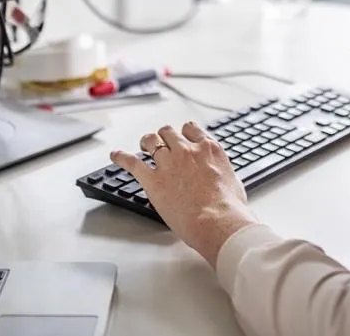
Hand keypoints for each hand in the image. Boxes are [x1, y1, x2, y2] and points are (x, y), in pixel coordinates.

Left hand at [110, 122, 259, 266]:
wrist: (218, 221)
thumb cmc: (229, 208)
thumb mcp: (233, 181)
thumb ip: (221, 172)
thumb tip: (221, 177)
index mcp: (208, 149)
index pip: (191, 129)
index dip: (183, 132)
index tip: (181, 137)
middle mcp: (187, 150)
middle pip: (168, 132)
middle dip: (163, 137)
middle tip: (160, 143)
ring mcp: (169, 163)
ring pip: (150, 141)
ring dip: (146, 143)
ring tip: (142, 146)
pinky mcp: (153, 180)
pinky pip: (132, 162)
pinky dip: (121, 157)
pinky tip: (116, 155)